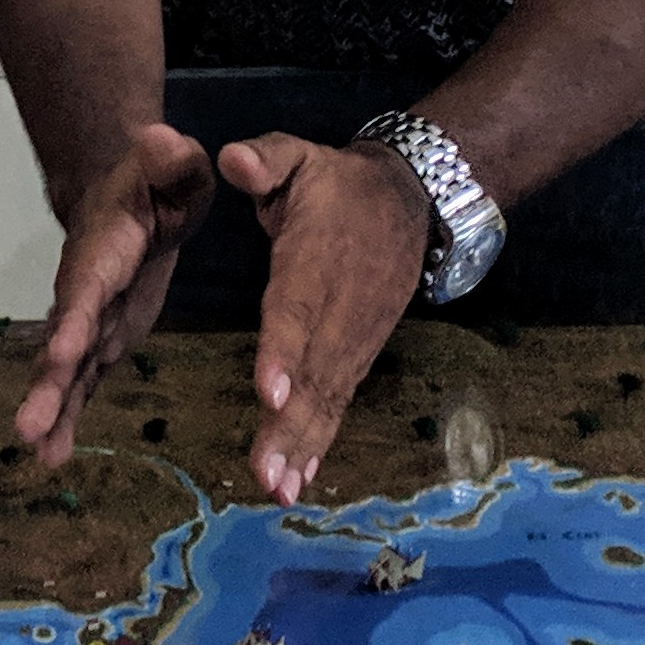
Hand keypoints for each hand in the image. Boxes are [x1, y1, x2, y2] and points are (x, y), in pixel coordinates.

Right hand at [13, 126, 215, 466]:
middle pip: (65, 338)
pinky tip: (54, 456)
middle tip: (28, 425)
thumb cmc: (158, 178)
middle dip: (49, 381)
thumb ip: (171, 158)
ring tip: (38, 451)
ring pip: (67, 368)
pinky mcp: (100, 339)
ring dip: (53, 407)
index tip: (60, 350)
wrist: (127, 196)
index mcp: (106, 248)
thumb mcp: (176, 164)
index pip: (88, 284)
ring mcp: (91, 319)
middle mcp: (86, 290)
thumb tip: (161, 137)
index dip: (74, 315)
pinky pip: (81, 381)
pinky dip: (68, 415)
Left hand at [222, 136, 430, 503]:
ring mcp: (354, 337)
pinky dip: (321, 441)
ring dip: (303, 445)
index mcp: (314, 259)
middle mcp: (338, 307)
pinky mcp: (360, 353)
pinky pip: (340, 401)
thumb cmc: (336, 183)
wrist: (412, 202)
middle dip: (288, 424)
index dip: (283, 350)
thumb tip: (232, 159)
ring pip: (327, 396)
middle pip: (312, 370)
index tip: (265, 391)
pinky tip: (301, 479)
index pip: (296, 308)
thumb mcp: (299, 155)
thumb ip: (265, 158)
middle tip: (264, 473)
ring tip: (278, 489)